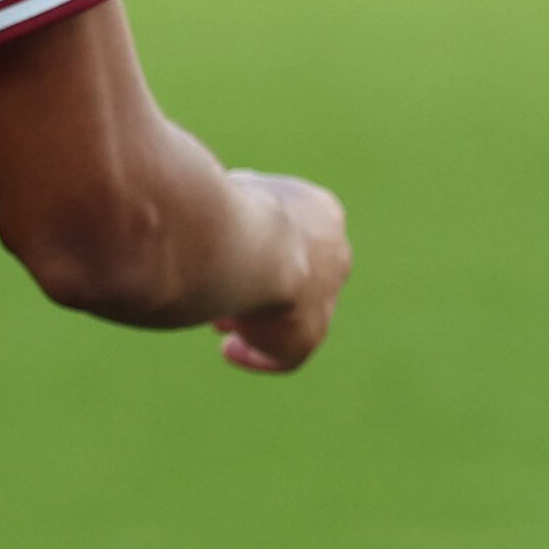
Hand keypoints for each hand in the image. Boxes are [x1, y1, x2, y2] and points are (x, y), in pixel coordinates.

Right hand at [218, 173, 351, 373]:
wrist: (253, 246)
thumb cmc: (229, 210)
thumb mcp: (228, 193)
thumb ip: (228, 203)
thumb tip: (214, 209)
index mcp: (321, 213)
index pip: (297, 233)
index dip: (264, 246)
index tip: (234, 255)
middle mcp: (334, 253)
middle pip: (299, 276)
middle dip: (264, 284)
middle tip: (229, 293)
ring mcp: (327, 296)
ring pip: (292, 315)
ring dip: (257, 319)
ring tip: (220, 324)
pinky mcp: (311, 335)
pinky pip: (287, 355)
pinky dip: (258, 355)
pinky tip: (231, 350)